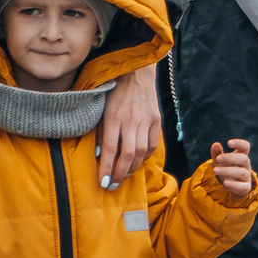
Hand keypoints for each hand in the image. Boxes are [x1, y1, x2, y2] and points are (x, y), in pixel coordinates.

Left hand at [95, 63, 161, 188]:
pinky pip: (152, 143)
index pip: (110, 149)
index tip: (103, 182)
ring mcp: (146, 120)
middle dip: (120, 173)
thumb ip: (100, 132)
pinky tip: (138, 162)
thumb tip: (101, 155)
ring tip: (124, 176)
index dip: (107, 168)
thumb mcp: (100, 110)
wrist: (135, 72)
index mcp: (114, 117)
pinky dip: (145, 156)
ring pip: (142, 151)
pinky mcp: (156, 119)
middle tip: (113, 185)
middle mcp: (131, 120)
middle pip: (128, 154)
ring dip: (133, 167)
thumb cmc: (112, 92)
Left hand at [208, 139, 255, 205]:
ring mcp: (247, 177)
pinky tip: (225, 182)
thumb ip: (217, 153)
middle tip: (217, 159)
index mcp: (241, 156)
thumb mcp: (220, 161)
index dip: (239, 143)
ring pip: (242, 172)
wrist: (230, 186)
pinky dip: (234, 184)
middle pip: (244, 159)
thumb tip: (215, 144)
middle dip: (230, 158)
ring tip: (214, 170)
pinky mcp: (245, 188)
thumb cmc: (225, 169)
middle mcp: (246, 165)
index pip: (245, 147)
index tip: (229, 143)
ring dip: (227, 171)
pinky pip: (242, 186)